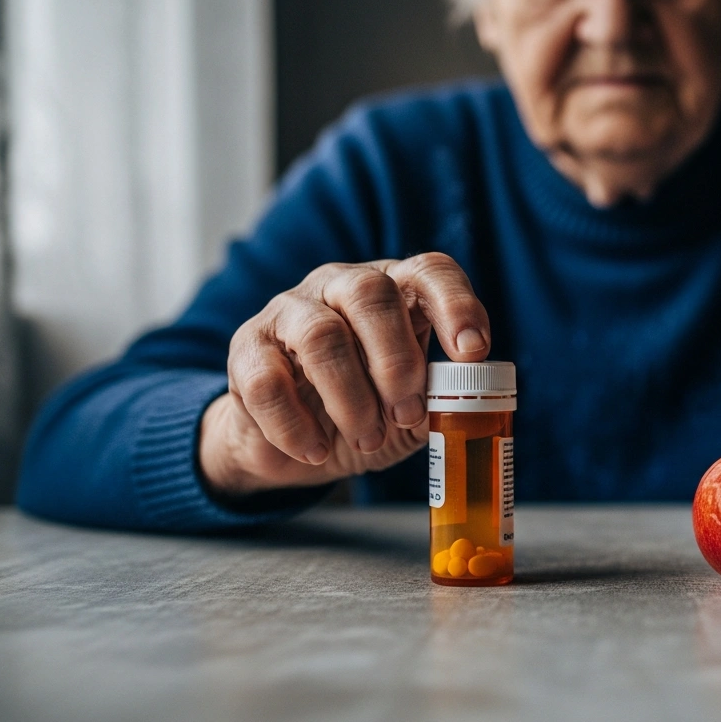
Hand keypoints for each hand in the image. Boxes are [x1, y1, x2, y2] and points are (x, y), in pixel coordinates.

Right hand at [199, 254, 489, 496]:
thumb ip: (441, 400)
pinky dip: (296, 425)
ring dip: (351, 398)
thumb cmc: (368, 411)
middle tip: (407, 414)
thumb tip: (469, 403)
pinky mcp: (248, 348)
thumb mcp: (414, 409)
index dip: (455, 304)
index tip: (472, 351)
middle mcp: (342, 286)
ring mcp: (291, 311)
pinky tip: (315, 449)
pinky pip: (268, 380)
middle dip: (397, 361)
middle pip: (371, 293)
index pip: (429, 271)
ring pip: (321, 335)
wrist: (295, 442)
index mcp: (395, 292)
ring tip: (368, 439)